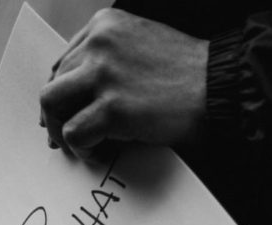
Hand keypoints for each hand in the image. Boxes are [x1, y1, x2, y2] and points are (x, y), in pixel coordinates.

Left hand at [40, 9, 207, 160]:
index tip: (65, 111)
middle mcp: (99, 44)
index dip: (62, 91)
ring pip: (52, 104)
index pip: (64, 61)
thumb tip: (81, 92)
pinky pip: (74, 132)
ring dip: (61, 131)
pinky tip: (97, 153)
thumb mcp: (143, 44)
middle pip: (54, 82)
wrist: (219, 86)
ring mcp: (103, 74)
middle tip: (63, 137)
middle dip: (56, 114)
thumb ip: (111, 58)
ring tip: (77, 146)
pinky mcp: (112, 107)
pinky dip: (81, 148)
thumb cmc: (188, 73)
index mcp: (105, 25)